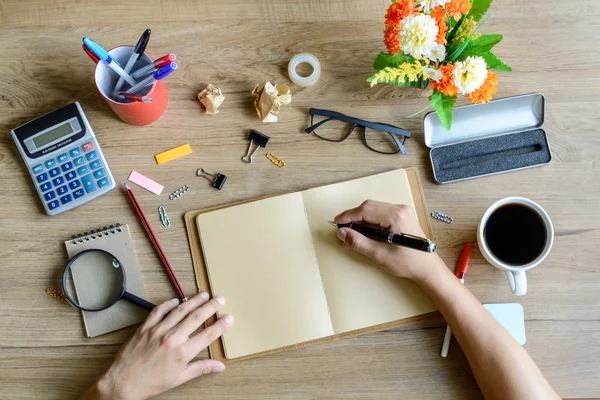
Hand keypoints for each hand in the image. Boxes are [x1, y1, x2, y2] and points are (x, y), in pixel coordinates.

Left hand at [83, 292, 231, 399]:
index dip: (221, 325)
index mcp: (182, 353)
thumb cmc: (150, 383)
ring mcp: (158, 331)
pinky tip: (177, 300)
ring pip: (180, 311)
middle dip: (210, 307)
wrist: (123, 382)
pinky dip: (168, 304)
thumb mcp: (178, 379)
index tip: (229, 318)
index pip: (208, 335)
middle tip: (220, 299)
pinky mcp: (145, 327)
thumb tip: (219, 366)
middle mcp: (172, 338)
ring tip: (203, 294)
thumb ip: (200, 368)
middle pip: (196, 317)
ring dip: (193, 301)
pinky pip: (159, 311)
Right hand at [334, 200, 441, 281]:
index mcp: (396, 216)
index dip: (348, 216)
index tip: (336, 223)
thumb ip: (358, 242)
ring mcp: (402, 211)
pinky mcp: (402, 216)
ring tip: (351, 234)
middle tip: (342, 231)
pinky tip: (364, 233)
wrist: (427, 267)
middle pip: (369, 207)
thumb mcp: (379, 255)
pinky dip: (369, 222)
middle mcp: (400, 209)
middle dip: (353, 218)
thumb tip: (341, 233)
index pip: (365, 210)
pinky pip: (381, 214)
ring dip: (360, 220)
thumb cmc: (407, 263)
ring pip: (374, 210)